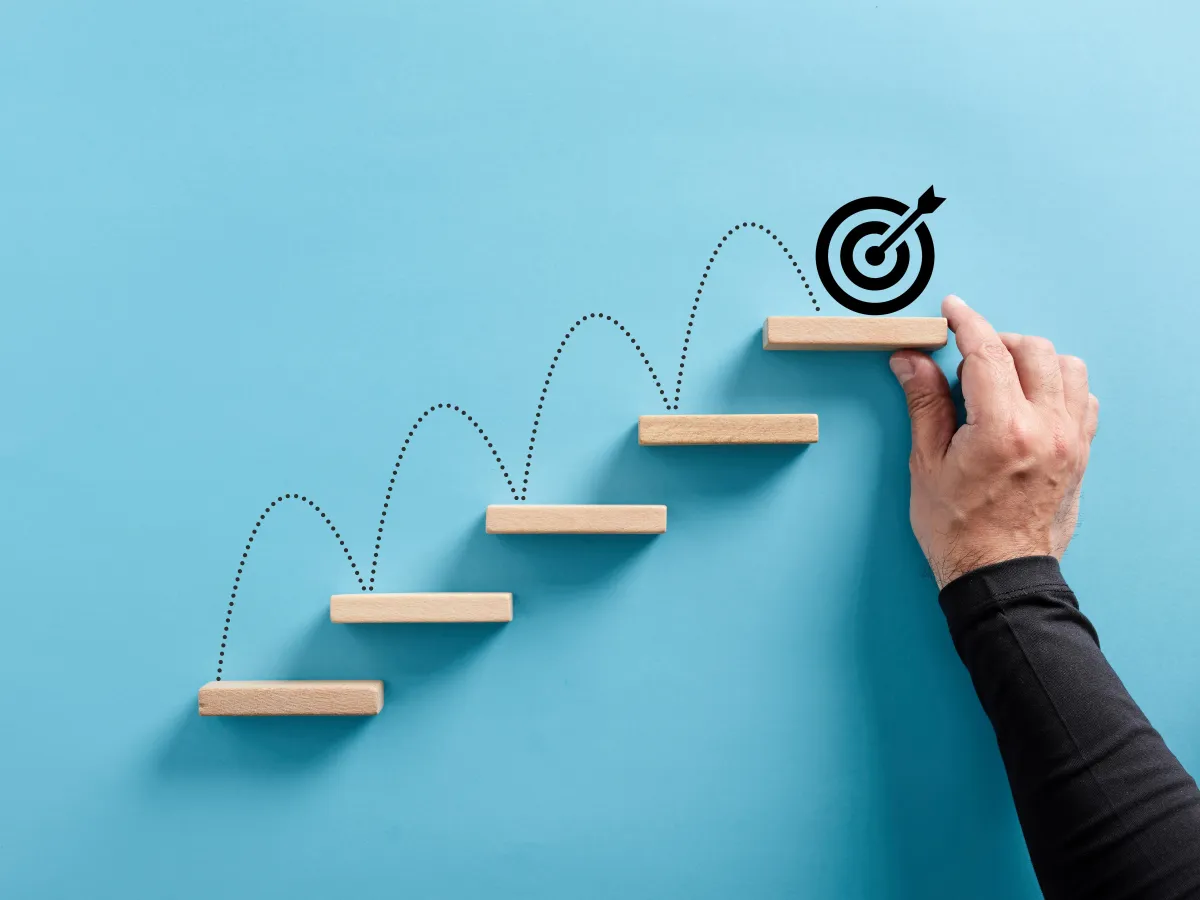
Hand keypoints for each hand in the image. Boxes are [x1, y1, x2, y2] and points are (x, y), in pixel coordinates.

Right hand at [889, 296, 1099, 588]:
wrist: (999, 575)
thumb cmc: (958, 530)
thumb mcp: (927, 464)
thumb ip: (925, 403)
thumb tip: (911, 360)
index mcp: (1002, 430)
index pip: (987, 352)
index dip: (966, 323)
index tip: (953, 309)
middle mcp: (1046, 428)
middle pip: (1033, 349)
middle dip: (997, 341)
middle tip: (966, 359)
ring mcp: (1071, 440)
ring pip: (1067, 367)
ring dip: (1033, 360)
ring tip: (1001, 380)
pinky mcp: (1081, 453)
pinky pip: (1083, 398)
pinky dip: (1058, 386)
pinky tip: (1028, 402)